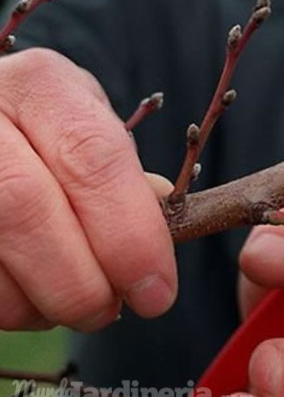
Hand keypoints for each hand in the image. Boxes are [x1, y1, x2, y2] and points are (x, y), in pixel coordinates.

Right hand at [0, 48, 176, 330]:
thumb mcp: (93, 134)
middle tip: (109, 311)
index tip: (157, 292)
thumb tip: (157, 223)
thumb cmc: (49, 136)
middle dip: (80, 282)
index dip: (130, 235)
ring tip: (69, 300)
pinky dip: (7, 305)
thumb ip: (123, 179)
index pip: (93, 157)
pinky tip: (28, 292)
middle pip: (24, 207)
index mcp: (41, 85)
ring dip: (39, 303)